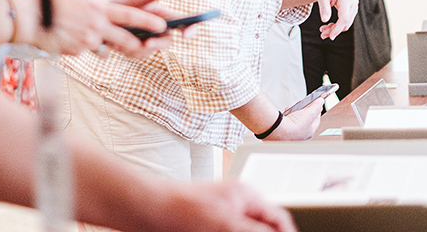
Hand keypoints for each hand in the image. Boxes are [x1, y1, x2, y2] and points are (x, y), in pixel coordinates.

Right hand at [12, 0, 169, 57]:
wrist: (32, 17)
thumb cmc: (61, 6)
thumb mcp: (86, 0)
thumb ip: (104, 11)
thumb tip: (121, 21)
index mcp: (100, 5)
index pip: (131, 12)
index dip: (149, 20)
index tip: (163, 25)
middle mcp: (97, 22)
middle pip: (126, 37)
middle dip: (140, 44)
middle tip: (152, 45)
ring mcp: (88, 38)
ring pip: (109, 49)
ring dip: (108, 47)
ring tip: (92, 36)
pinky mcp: (78, 51)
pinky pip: (90, 53)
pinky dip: (84, 48)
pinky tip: (69, 39)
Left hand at [152, 180, 296, 231]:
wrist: (146, 210)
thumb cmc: (181, 207)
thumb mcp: (228, 223)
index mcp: (247, 197)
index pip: (280, 220)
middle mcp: (237, 207)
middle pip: (263, 229)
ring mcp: (222, 219)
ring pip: (244, 231)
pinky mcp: (207, 228)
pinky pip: (228, 231)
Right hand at [272, 99, 321, 140]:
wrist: (277, 131)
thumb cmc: (293, 127)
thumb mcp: (309, 114)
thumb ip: (316, 107)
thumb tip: (321, 102)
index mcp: (309, 132)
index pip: (316, 120)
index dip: (317, 110)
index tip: (317, 103)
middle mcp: (301, 135)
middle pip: (305, 120)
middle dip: (305, 111)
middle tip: (304, 105)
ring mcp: (291, 133)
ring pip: (296, 121)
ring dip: (295, 113)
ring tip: (293, 108)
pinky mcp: (282, 131)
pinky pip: (287, 121)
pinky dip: (287, 116)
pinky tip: (286, 112)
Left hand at [315, 0, 357, 39]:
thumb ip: (324, 8)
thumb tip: (324, 20)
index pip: (344, 18)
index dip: (338, 29)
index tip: (330, 36)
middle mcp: (353, 2)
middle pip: (346, 22)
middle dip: (334, 30)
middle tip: (322, 34)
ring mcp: (354, 6)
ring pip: (346, 23)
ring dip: (335, 29)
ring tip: (323, 30)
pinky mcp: (352, 9)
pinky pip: (346, 20)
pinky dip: (338, 25)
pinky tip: (328, 26)